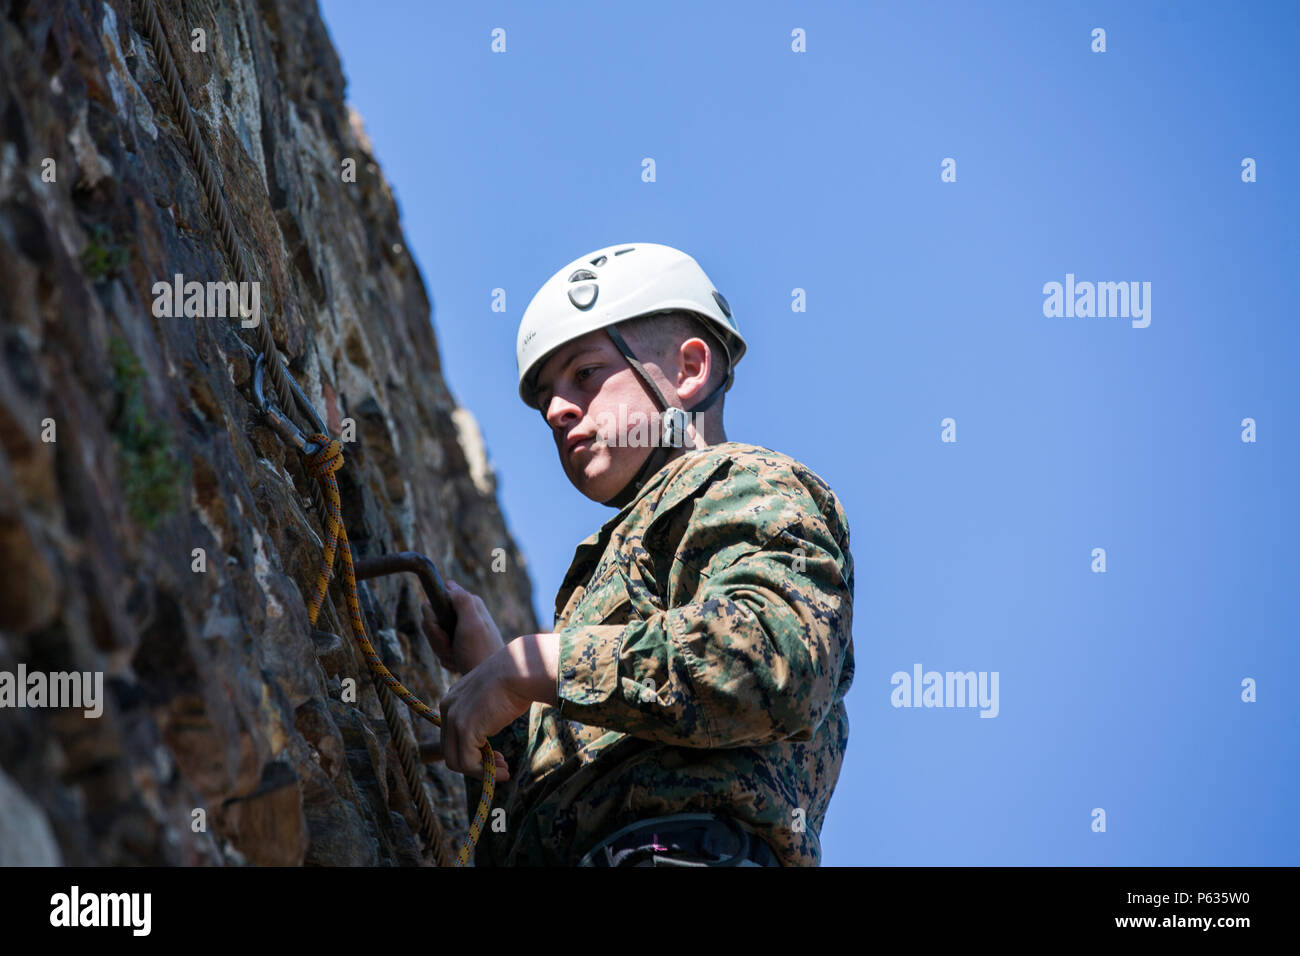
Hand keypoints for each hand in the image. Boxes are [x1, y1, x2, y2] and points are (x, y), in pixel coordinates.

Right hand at [421, 580, 505, 675]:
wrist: (489, 681)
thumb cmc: (479, 652)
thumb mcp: (472, 623)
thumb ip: (462, 600)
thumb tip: (449, 584)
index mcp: (469, 603)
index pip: (436, 597)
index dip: (433, 614)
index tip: (441, 628)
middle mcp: (466, 613)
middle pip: (431, 618)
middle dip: (436, 636)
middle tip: (451, 647)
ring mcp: (461, 629)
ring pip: (434, 635)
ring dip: (441, 649)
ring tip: (456, 656)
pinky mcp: (459, 643)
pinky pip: (441, 648)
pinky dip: (447, 658)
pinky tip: (458, 662)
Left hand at [439, 647, 531, 781]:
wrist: (521, 668)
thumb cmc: (517, 677)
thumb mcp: (494, 694)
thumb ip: (486, 710)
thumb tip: (493, 724)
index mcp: (454, 697)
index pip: (453, 733)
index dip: (472, 748)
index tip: (494, 754)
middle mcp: (447, 707)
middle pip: (451, 749)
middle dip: (475, 762)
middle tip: (501, 765)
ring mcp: (453, 718)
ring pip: (456, 760)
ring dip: (480, 771)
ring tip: (503, 772)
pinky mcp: (464, 729)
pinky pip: (468, 763)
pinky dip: (485, 772)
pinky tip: (503, 771)